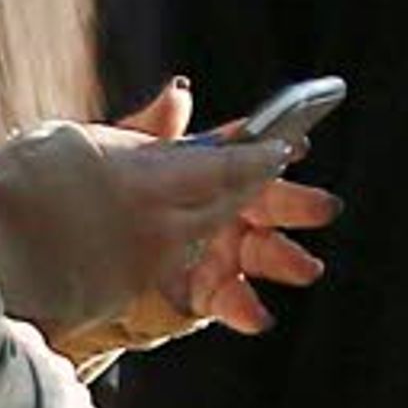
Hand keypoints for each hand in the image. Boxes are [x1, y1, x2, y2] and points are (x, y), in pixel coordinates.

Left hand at [96, 78, 337, 339]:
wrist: (86, 261)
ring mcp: (223, 255)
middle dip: (297, 205)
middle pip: (270, 205)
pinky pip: (230, 302)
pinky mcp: (207, 294)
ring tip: (305, 267)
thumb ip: (154, 128)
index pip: (250, 157)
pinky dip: (245, 309)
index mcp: (215, 175)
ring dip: (286, 259)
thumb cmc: (117, 201)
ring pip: (263, 255)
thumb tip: (179, 92)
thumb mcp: (128, 162)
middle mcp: (228, 214)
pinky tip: (257, 316)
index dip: (275, 150)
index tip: (297, 146)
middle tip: (321, 206)